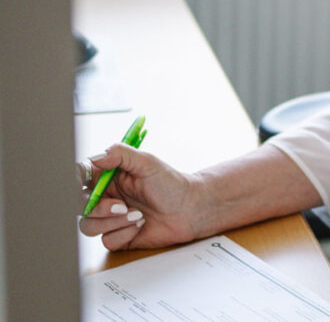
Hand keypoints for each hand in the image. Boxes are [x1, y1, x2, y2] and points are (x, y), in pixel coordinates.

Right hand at [79, 144, 202, 250]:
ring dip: (113, 222)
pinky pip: (106, 240)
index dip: (75, 181)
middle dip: (98, 208)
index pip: (81, 176)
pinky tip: (141, 225)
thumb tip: (96, 157)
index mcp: (109, 176)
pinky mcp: (117, 236)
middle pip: (79, 205)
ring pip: (88, 225)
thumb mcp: (147, 162)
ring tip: (138, 214)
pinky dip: (125, 233)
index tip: (79, 185)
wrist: (189, 210)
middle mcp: (107, 196)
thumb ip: (121, 154)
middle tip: (121, 206)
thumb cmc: (171, 184)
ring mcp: (110, 217)